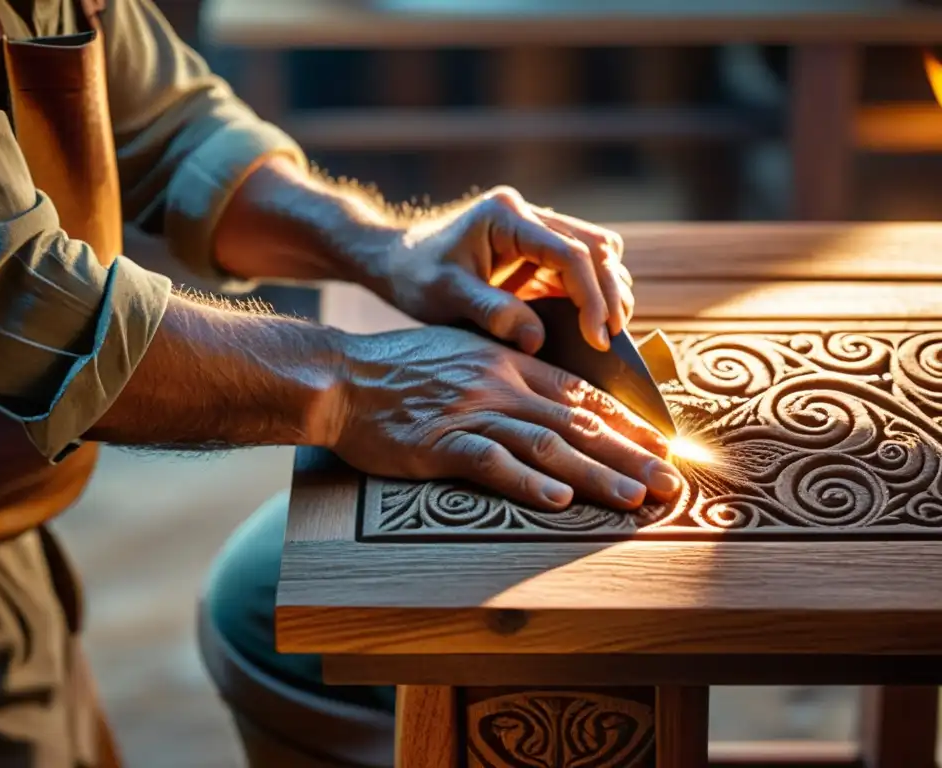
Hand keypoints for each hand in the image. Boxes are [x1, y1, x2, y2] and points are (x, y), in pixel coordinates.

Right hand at [326, 326, 679, 509]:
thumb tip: (550, 393)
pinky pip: (490, 462)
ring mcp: (470, 412)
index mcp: (509, 363)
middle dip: (630, 455)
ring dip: (596, 473)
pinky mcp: (439, 443)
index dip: (626, 422)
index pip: (581, 393)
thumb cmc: (402, 368)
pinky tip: (558, 500)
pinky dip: (527, 481)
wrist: (344, 377)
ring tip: (634, 499)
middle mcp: (499, 384)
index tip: (661, 445)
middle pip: (578, 421)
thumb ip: (507, 370)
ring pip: (547, 443)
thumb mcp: (463, 352)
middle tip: (670, 484)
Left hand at [374, 186, 631, 353]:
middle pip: (594, 248)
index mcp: (506, 216)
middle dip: (609, 293)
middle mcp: (527, 214)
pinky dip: (591, 293)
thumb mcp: (446, 295)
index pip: (570, 252)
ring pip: (595, 253)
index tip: (596, 337)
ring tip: (607, 333)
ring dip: (607, 290)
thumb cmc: (415, 277)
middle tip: (610, 340)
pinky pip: (578, 268)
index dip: (591, 296)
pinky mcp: (536, 251)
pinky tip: (592, 325)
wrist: (396, 262)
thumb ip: (491, 313)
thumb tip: (537, 340)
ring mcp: (534, 230)